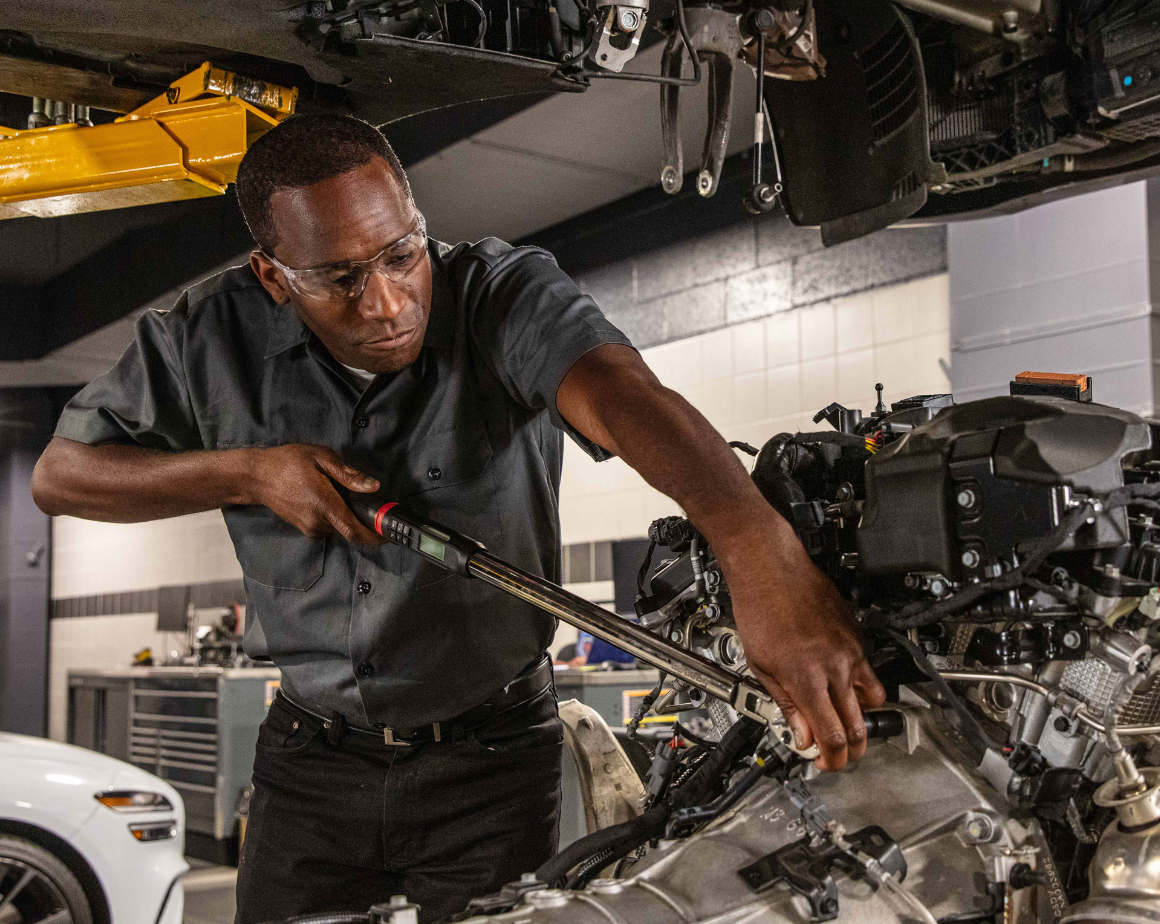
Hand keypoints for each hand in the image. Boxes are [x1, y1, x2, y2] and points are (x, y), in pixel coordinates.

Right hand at [246, 444, 382, 544]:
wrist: (257, 476)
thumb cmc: (289, 462)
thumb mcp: (321, 458)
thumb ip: (348, 474)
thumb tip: (373, 486)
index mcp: (324, 504)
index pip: (354, 530)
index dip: (374, 536)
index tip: (389, 534)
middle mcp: (317, 522)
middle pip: (350, 531)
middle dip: (365, 524)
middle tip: (374, 509)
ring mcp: (308, 528)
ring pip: (339, 529)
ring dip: (348, 519)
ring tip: (347, 498)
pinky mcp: (304, 529)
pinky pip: (328, 527)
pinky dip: (336, 518)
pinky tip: (331, 501)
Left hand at [717, 514, 885, 771]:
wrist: (771, 568)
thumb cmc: (759, 607)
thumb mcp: (760, 665)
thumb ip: (785, 704)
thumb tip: (800, 736)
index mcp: (808, 679)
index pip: (833, 737)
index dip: (834, 760)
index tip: (826, 765)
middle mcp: (836, 667)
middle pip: (860, 725)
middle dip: (852, 748)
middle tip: (837, 754)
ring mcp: (851, 650)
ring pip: (873, 699)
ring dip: (861, 717)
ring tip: (841, 719)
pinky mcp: (856, 635)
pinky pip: (869, 671)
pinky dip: (860, 686)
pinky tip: (840, 685)